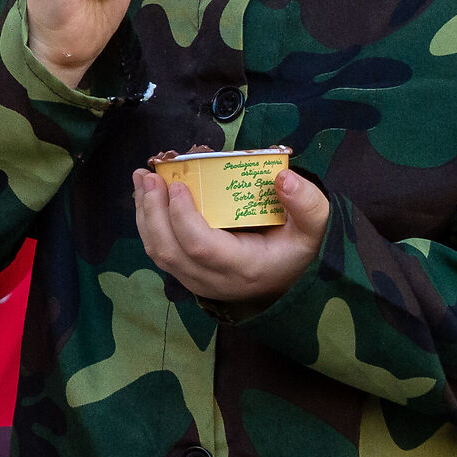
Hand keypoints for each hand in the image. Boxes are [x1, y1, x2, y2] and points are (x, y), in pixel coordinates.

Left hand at [133, 165, 330, 308]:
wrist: (288, 279)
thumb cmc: (298, 250)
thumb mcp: (314, 229)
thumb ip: (307, 204)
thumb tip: (283, 179)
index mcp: (244, 268)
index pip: (202, 247)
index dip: (183, 217)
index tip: (177, 185)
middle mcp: (214, 280)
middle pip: (170, 251)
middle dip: (153, 212)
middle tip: (149, 176)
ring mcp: (197, 280)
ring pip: (159, 252)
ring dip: (145, 214)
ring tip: (142, 179)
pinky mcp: (187, 273)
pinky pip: (160, 250)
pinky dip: (148, 222)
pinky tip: (146, 195)